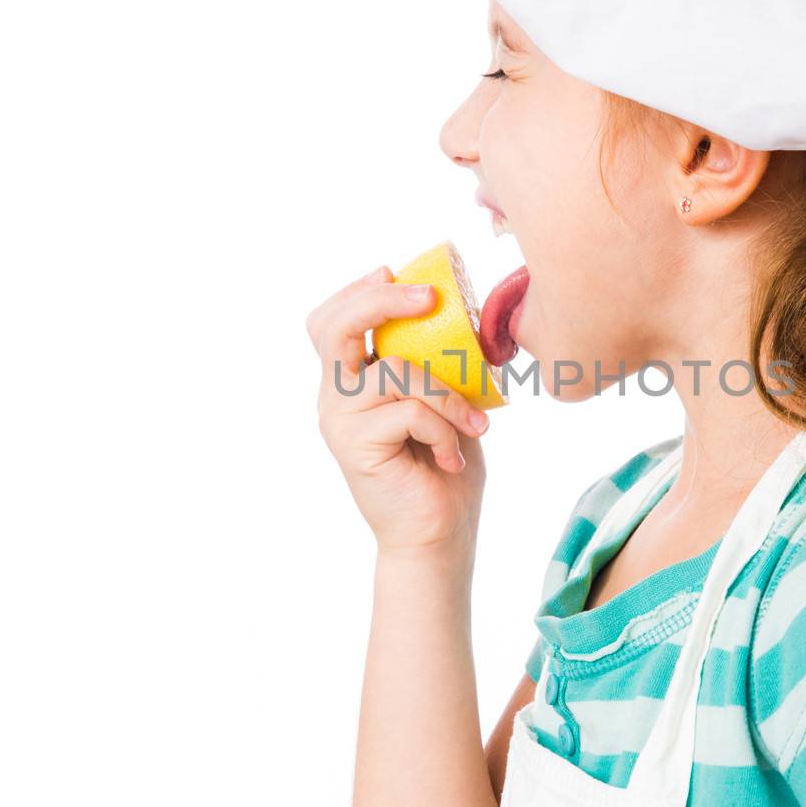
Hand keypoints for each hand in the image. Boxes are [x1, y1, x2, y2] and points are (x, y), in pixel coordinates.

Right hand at [307, 265, 488, 553]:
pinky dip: (444, 429)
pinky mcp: (355, 446)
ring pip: (394, 371)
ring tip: (474, 425)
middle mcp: (333, 398)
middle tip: (428, 296)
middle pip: (335, 327)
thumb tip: (461, 314)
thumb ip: (432, 363)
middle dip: (381, 300)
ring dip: (447, 393)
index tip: (394, 271)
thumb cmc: (444, 467)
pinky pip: (408, 411)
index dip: (356, 290)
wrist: (438, 535)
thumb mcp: (442, 402)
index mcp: (350, 382)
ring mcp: (339, 422)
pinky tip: (453, 458)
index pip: (331, 321)